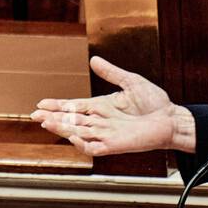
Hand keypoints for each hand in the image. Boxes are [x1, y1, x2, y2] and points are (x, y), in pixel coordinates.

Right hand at [30, 56, 192, 156]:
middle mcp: (101, 121)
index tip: (41, 103)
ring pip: (78, 132)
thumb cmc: (155, 103)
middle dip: (53, 118)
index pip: (74, 107)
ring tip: (46, 122)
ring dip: (62, 128)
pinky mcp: (115, 144)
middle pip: (71, 120)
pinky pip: (93, 147)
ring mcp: (107, 134)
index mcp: (102, 107)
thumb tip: (94, 60)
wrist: (172, 118)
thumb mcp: (131, 82)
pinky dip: (82, 143)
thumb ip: (112, 73)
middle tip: (34, 115)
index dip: (58, 106)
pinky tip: (72, 135)